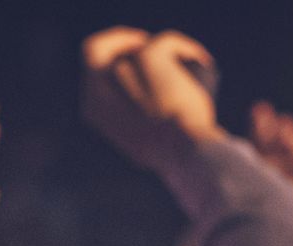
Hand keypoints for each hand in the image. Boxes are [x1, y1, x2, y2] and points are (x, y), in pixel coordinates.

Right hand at [81, 27, 224, 168]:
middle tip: (145, 47)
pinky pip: (167, 40)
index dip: (109, 64)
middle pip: (102, 50)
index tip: (130, 66)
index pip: (91, 72)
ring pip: (139, 45)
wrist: (184, 154)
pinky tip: (201, 60)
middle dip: (122, 44)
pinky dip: (185, 48)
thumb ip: (134, 129)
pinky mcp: (148, 55)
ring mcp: (122, 67)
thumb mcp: (140, 148)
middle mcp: (98, 83)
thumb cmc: (168, 157)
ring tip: (185, 62)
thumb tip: (151, 117)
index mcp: (93, 109)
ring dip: (160, 49)